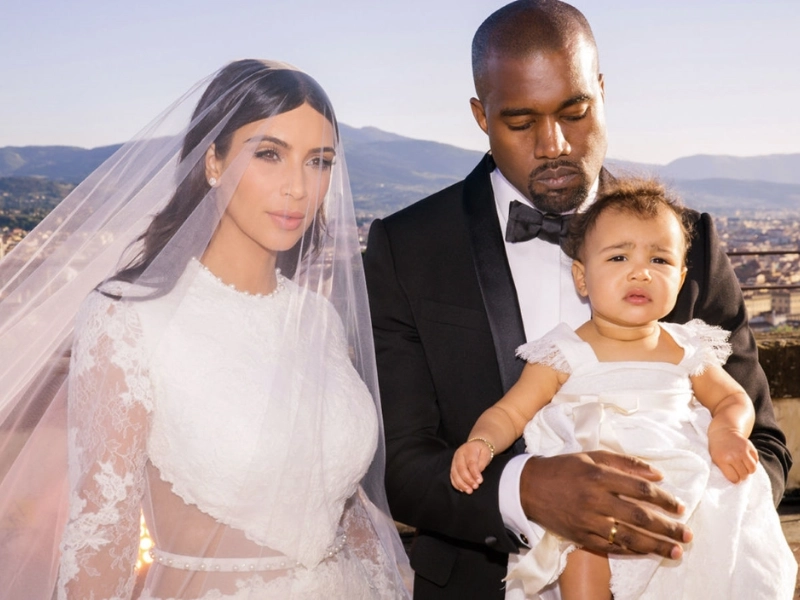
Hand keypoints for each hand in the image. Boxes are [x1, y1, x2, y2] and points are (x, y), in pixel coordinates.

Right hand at [450, 440, 492, 493]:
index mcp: (468, 449)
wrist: (475, 445)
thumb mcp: (486, 453)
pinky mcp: (453, 466)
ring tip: (469, 491)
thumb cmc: (482, 450)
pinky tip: (462, 489)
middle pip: (461, 468)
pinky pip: (452, 476)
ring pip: (455, 473)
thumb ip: (482, 463)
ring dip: (461, 484)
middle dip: (468, 480)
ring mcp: (454, 460)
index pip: (470, 462)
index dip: (474, 473)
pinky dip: (456, 484)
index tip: (480, 481)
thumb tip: (477, 474)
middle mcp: (459, 454)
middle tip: (475, 487)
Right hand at [520, 451, 691, 559]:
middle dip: (667, 527)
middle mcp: (596, 499)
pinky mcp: (582, 536)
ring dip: (656, 545)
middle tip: (687, 534)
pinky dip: (632, 551)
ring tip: (676, 551)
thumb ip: (626, 463)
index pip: (641, 489)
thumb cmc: (564, 468)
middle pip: (640, 516)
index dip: (664, 499)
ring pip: (629, 536)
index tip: (680, 507)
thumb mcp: (593, 456)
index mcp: (600, 475)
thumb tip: (658, 473)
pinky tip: (648, 552)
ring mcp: (588, 521)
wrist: (530, 487)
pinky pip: (612, 547)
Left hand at [708, 429, 758, 482]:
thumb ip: (724, 469)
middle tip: (739, 473)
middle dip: (742, 476)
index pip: (734, 478)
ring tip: (744, 468)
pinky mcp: (750, 446)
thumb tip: (735, 481)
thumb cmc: (717, 448)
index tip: (734, 478)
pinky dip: (753, 462)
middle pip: (744, 475)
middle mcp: (733, 456)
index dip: (734, 480)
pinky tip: (747, 460)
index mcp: (722, 460)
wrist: (722, 431)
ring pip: (752, 469)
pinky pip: (756, 460)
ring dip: (749, 471)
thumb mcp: (715, 458)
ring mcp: (743, 450)